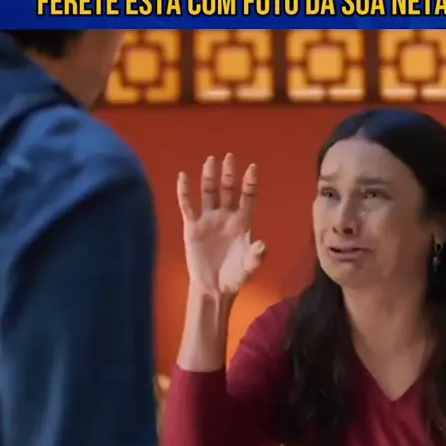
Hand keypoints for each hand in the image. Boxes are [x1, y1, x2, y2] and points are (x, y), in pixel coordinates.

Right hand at [177, 153, 265, 295]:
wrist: (214, 288)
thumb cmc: (235, 277)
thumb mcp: (248, 267)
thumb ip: (256, 257)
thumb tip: (262, 245)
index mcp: (243, 222)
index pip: (248, 197)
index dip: (250, 183)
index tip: (252, 167)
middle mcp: (226, 217)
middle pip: (228, 190)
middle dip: (229, 174)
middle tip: (229, 157)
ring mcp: (209, 220)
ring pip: (209, 193)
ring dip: (210, 177)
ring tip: (210, 161)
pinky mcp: (192, 227)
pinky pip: (188, 206)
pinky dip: (185, 192)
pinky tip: (183, 177)